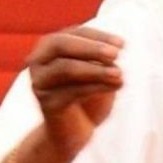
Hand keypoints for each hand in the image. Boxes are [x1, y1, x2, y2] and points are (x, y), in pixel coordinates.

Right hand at [27, 26, 123, 156]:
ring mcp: (40, 82)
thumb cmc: (91, 92)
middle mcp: (40, 60)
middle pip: (61, 44)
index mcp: (53, 45)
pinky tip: (116, 86)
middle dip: (91, 47)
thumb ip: (103, 58)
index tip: (123, 44)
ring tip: (119, 74)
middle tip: (116, 54)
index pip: (75, 33)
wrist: (76, 129)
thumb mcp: (100, 70)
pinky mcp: (46, 103)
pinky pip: (72, 91)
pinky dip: (97, 86)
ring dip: (96, 69)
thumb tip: (115, 49)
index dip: (99, 36)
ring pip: (65, 68)